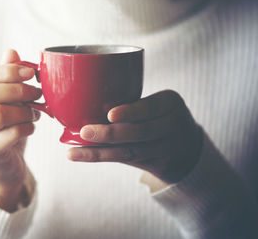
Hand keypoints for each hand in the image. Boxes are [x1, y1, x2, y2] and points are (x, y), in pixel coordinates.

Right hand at [0, 50, 40, 211]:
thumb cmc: (1, 128)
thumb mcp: (2, 101)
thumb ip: (4, 78)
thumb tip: (12, 51)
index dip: (8, 71)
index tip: (30, 72)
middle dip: (19, 90)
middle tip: (38, 93)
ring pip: (0, 113)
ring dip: (25, 111)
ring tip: (35, 113)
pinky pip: (11, 133)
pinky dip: (27, 127)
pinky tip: (30, 127)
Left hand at [67, 90, 202, 184]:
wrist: (188, 148)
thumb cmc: (159, 117)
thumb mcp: (159, 104)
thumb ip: (133, 104)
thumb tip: (82, 97)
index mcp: (171, 103)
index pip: (151, 106)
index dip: (131, 112)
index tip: (110, 114)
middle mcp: (172, 125)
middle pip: (140, 132)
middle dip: (110, 134)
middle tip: (84, 132)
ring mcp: (166, 148)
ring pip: (130, 151)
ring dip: (99, 152)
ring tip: (73, 152)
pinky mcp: (156, 165)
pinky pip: (126, 161)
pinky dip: (103, 157)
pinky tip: (81, 156)